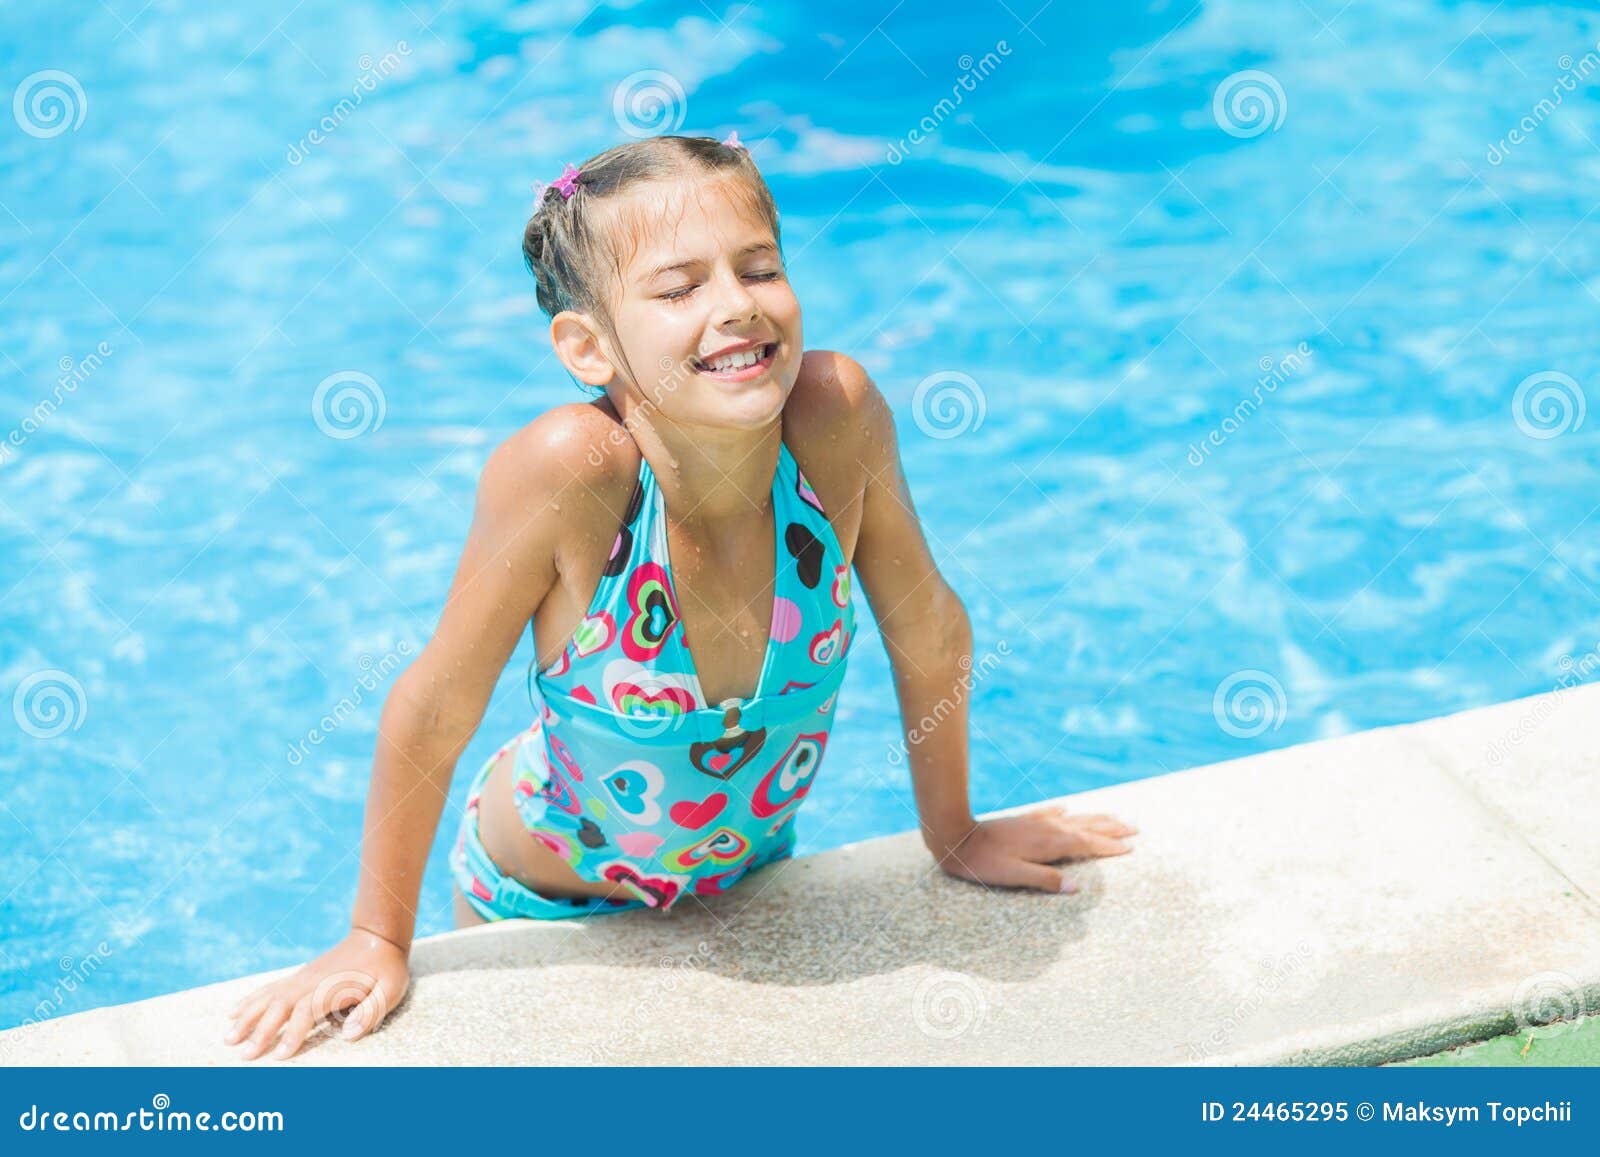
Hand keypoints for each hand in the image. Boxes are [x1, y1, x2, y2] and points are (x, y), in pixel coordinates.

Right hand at [222, 926, 409, 1060]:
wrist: (376, 936)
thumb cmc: (386, 967)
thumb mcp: (390, 988)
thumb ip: (372, 1010)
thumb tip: (348, 1034)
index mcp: (332, 988)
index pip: (306, 1012)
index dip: (293, 1034)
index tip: (280, 1056)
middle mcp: (311, 982)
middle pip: (280, 1006)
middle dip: (260, 1031)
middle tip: (243, 1055)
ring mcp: (302, 977)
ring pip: (268, 997)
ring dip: (248, 1017)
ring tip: (228, 1038)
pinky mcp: (299, 976)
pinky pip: (269, 988)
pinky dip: (250, 1000)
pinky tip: (234, 1012)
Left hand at [929, 804, 1136, 893]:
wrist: (958, 838)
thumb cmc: (985, 863)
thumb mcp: (1015, 876)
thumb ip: (1045, 880)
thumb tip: (1076, 888)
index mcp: (1048, 844)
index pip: (1087, 844)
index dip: (1109, 846)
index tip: (1131, 847)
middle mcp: (1046, 829)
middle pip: (1086, 827)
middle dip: (1110, 828)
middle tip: (1134, 827)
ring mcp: (1035, 823)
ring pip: (1072, 819)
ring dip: (1094, 818)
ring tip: (1113, 817)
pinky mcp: (1022, 820)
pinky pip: (1049, 813)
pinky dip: (1062, 811)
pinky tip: (1067, 808)